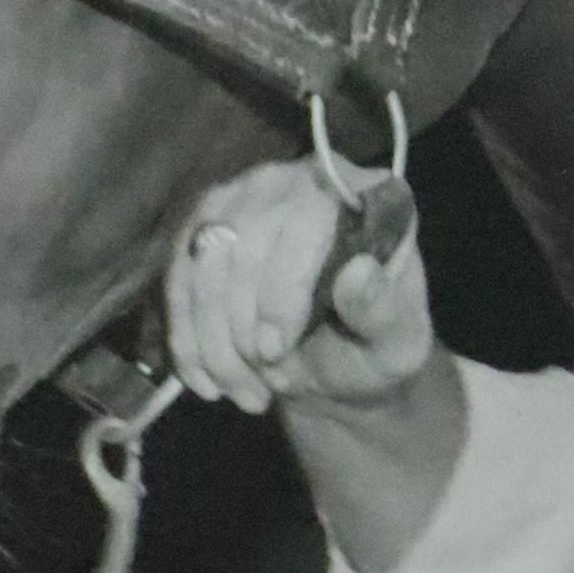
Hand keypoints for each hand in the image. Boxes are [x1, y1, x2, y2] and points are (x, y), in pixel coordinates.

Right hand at [164, 159, 432, 414]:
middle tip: (262, 385)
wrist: (334, 367)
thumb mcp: (397, 343)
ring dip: (210, 339)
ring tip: (241, 393)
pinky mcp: (203, 231)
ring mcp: (244, 198)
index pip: (304, 218)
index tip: (275, 352)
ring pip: (200, 260)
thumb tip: (358, 272)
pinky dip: (185, 339)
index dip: (280, 289)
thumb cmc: (374, 346)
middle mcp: (297, 179)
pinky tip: (206, 382)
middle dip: (239, 326)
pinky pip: (175, 280)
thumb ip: (385, 311)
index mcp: (361, 192)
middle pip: (241, 237)